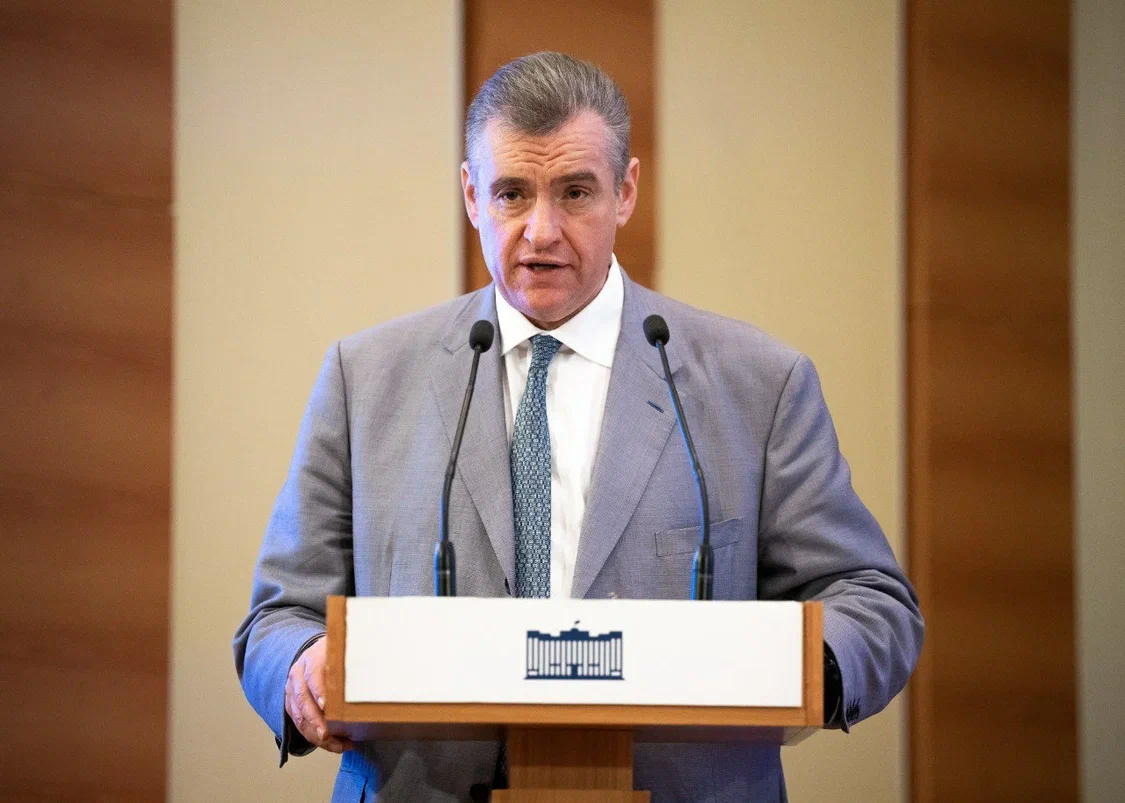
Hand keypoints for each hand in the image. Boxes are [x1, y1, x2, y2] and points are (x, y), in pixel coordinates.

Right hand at [285, 636, 352, 753]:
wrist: (316, 654)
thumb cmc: (335, 656)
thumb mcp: (345, 652)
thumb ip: (356, 660)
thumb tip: (376, 674)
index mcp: (312, 658)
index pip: (313, 675)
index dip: (319, 691)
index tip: (326, 706)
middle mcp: (298, 674)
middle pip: (303, 700)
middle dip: (315, 721)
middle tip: (327, 735)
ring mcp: (292, 690)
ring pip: (299, 716)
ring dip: (316, 734)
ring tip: (337, 745)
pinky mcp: (291, 704)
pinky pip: (300, 724)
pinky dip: (315, 737)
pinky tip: (333, 743)